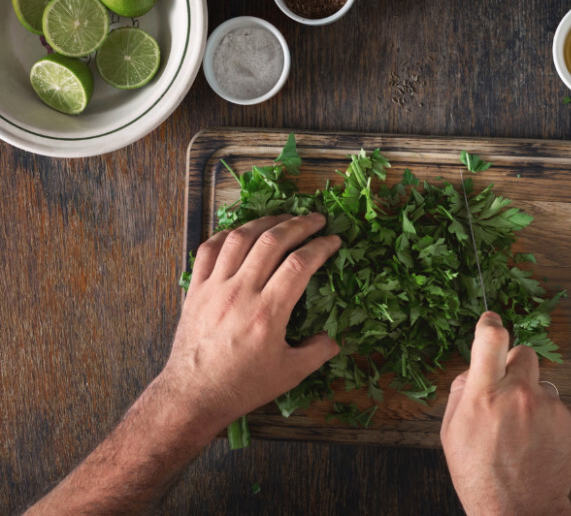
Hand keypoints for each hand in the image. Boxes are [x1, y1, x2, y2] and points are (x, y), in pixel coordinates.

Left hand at [160, 213, 341, 436]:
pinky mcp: (196, 290)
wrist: (193, 395)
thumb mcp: (290, 373)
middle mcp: (240, 292)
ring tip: (284, 218)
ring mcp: (214, 287)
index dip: (321, 247)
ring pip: (241, 238)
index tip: (334, 241)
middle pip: (272, 241)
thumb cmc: (243, 386)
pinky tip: (242, 232)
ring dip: (266, 222)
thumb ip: (317, 352)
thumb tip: (333, 337)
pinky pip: (209, 249)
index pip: (300, 264)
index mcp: (268, 312)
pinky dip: (227, 234)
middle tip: (316, 219)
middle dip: (299, 224)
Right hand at [440, 312, 570, 515]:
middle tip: (507, 393)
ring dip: (531, 398)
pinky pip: (556, 407)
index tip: (491, 320)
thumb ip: (462, 392)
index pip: (491, 339)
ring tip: (521, 432)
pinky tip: (537, 443)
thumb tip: (475, 369)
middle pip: (524, 352)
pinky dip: (547, 420)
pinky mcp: (570, 423)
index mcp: (485, 395)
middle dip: (514, 366)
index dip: (490, 324)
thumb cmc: (480, 475)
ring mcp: (549, 408)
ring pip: (541, 384)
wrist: (519, 512)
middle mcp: (519, 395)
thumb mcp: (451, 432)